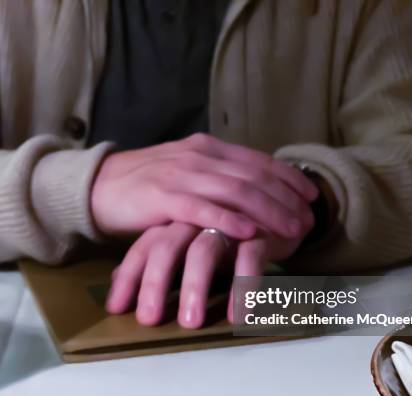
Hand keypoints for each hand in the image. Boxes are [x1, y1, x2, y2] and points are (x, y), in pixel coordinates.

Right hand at [91, 133, 317, 240]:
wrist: (100, 186)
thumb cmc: (146, 183)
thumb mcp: (186, 171)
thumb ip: (216, 176)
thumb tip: (252, 191)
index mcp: (207, 148)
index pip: (258, 160)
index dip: (288, 178)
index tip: (311, 196)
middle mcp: (198, 157)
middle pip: (253, 177)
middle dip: (286, 200)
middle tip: (308, 221)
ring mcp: (180, 176)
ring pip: (235, 192)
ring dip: (268, 211)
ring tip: (291, 230)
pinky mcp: (162, 198)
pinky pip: (202, 209)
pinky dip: (228, 220)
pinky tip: (249, 232)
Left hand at [106, 222, 302, 327]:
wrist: (275, 201)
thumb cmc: (222, 228)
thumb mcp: (185, 238)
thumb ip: (152, 256)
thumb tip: (113, 279)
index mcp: (174, 221)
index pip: (144, 247)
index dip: (129, 276)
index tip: (116, 309)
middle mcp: (196, 220)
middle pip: (168, 247)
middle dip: (156, 284)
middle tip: (149, 320)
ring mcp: (227, 224)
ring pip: (204, 252)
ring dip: (195, 287)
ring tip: (190, 323)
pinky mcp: (260, 232)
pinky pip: (249, 259)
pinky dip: (244, 287)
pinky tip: (239, 316)